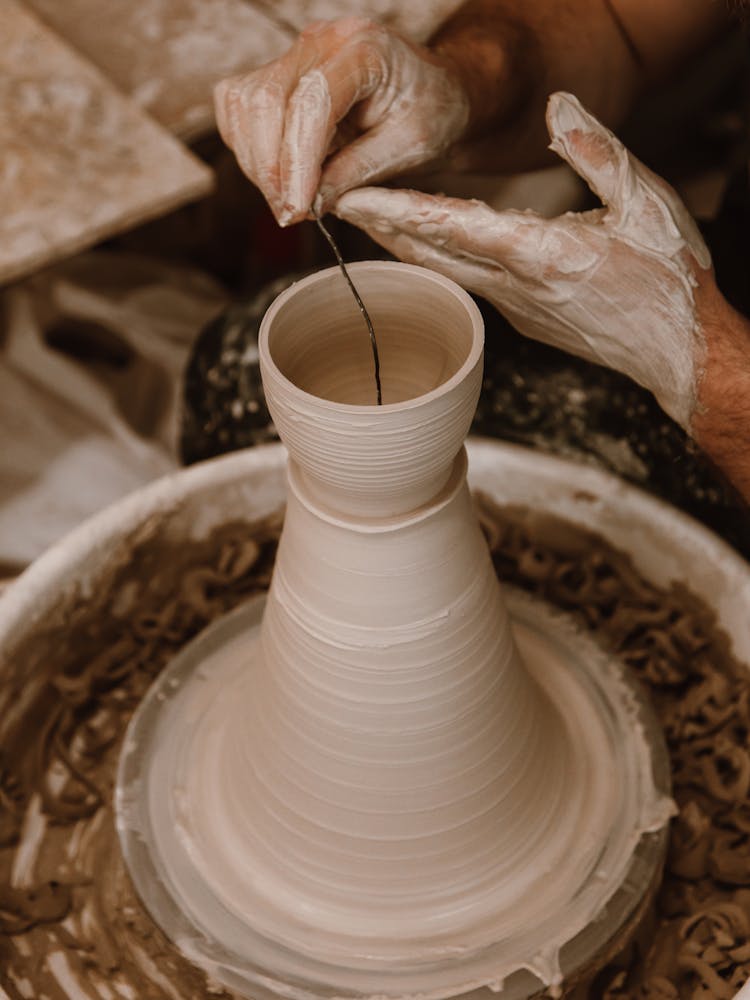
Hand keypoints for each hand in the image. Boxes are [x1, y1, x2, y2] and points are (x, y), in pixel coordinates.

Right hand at [214, 17, 469, 226]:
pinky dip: (249, 148)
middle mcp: (324, 41)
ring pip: (244, 103)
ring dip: (257, 162)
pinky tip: (280, 177)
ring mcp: (297, 54)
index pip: (312, 101)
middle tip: (290, 214)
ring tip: (289, 200)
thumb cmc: (432, 114)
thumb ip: (357, 171)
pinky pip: (240, 107)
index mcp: (366, 49)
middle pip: (267, 99)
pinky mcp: (280, 73)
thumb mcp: (410, 148)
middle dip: (271, 169)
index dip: (298, 161)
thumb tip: (309, 203)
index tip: (298, 209)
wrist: (436, 92)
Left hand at [334, 91, 711, 431]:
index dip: (399, 210)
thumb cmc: (669, 278)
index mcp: (542, 254)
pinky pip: (468, 285)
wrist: (678, 351)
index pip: (452, 226)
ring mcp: (517, 309)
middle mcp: (517, 287)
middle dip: (382, 228)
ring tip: (371, 221)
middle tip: (339, 203)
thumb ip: (597, 150)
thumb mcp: (646, 202)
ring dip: (405, 246)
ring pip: (446, 272)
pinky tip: (429, 248)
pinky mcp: (524, 319)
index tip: (355, 198)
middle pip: (432, 254)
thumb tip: (558, 105)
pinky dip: (439, 262)